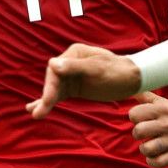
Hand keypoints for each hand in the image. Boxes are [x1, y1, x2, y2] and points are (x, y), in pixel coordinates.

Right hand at [27, 44, 141, 117]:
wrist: (133, 79)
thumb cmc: (118, 71)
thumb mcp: (99, 69)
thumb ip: (76, 67)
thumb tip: (52, 64)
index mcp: (74, 53)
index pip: (55, 70)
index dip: (50, 85)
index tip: (48, 99)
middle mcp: (69, 63)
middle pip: (52, 81)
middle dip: (46, 96)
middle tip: (38, 112)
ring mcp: (71, 76)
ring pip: (54, 89)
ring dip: (44, 101)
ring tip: (34, 114)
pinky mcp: (74, 88)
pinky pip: (59, 95)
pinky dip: (49, 102)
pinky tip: (36, 109)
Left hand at [127, 92, 167, 167]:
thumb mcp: (160, 102)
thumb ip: (144, 95)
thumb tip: (130, 87)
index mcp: (164, 109)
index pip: (134, 114)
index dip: (135, 117)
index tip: (142, 118)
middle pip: (138, 131)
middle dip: (138, 133)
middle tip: (145, 133)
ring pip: (146, 148)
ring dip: (145, 148)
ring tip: (150, 144)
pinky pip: (157, 162)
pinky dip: (152, 160)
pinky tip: (156, 154)